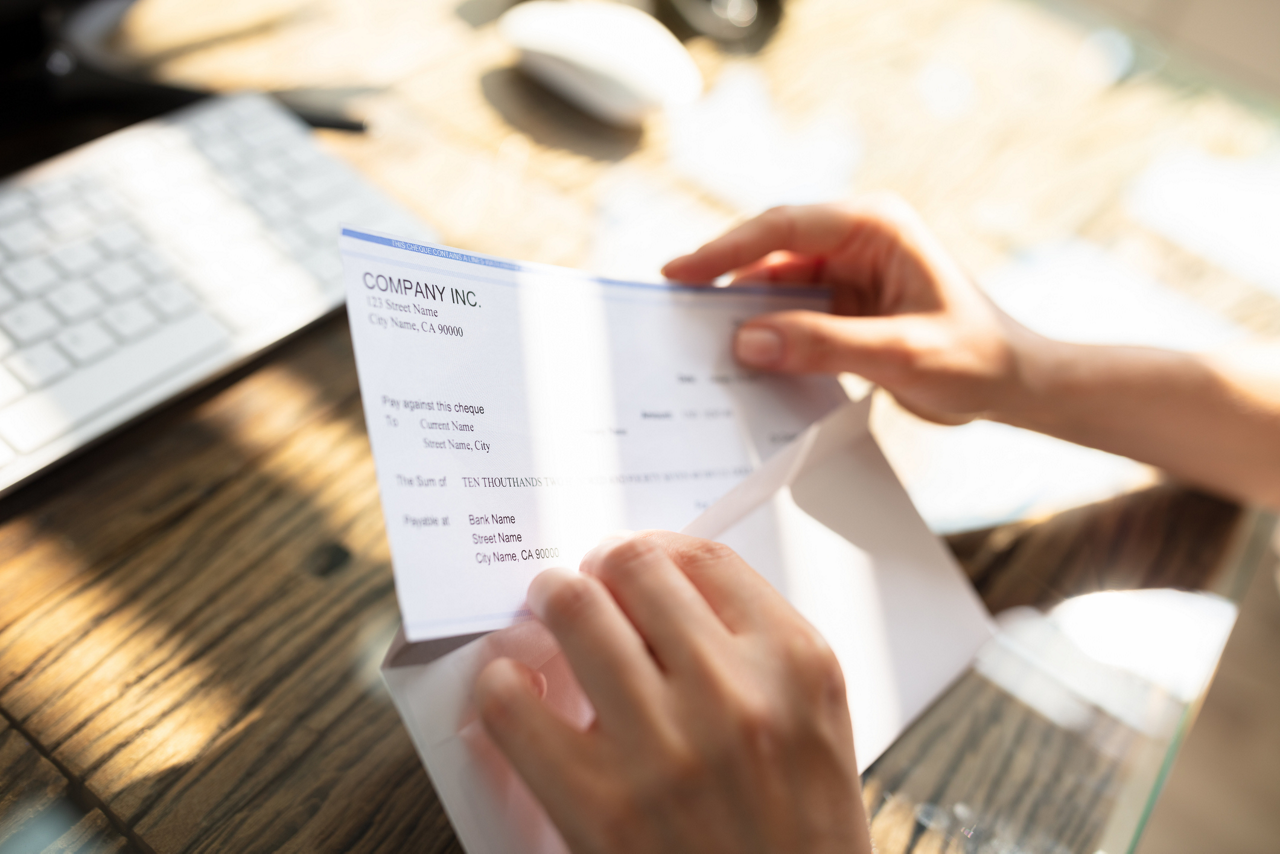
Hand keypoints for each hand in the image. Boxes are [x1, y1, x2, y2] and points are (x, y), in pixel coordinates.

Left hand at [474, 532, 872, 853]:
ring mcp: (662, 748)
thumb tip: (651, 592)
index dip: (652, 548)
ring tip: (541, 618)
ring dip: (547, 603)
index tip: (628, 563)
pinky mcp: (599, 806)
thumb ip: (753, 650)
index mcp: (796, 664)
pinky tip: (515, 690)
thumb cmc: (798, 836)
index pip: (703, 556)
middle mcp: (733, 693)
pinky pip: (514, 701)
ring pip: (571, 609)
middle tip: (579, 585)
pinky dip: (503, 684)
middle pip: (631, 566)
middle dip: (595, 569)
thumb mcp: (813, 724)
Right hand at [662, 196, 1042, 424]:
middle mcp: (857, 241)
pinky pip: (791, 315)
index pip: (784, 227)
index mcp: (876, 226)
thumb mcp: (899, 353)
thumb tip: (745, 342)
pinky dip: (766, 336)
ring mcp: (849, 273)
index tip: (679, 273)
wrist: (1014, 385)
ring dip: (744, 314)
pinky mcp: (845, 306)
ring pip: (775, 286)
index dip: (726, 249)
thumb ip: (821, 345)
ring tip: (699, 344)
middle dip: (725, 282)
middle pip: (771, 253)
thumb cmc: (976, 358)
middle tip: (675, 314)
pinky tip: (741, 361)